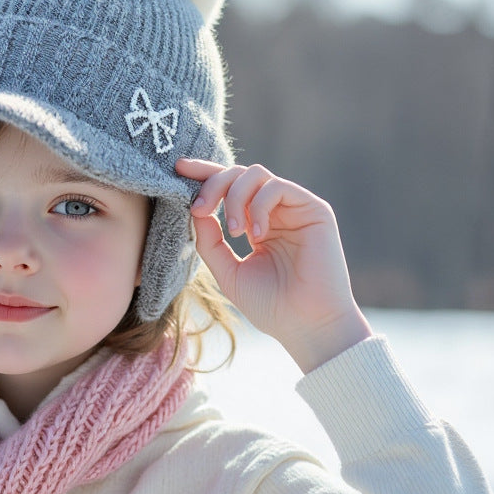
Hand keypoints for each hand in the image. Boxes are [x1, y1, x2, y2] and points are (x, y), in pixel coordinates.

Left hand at [175, 159, 371, 372]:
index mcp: (255, 224)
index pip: (228, 188)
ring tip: (233, 232)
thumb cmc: (270, 304)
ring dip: (234, 196)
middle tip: (199, 208)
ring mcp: (295, 209)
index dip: (204, 174)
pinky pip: (278, 187)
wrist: (305, 326)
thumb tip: (194, 210)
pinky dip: (258, 206)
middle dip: (213, 184)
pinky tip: (255, 235)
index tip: (178, 168)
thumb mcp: (227, 271)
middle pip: (238, 174)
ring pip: (256, 174)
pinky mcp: (314, 210)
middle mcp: (275, 212)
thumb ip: (209, 241)